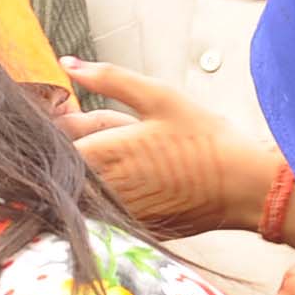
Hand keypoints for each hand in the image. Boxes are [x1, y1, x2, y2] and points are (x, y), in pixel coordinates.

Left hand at [56, 57, 274, 238]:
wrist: (244, 188)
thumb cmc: (204, 140)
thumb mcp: (158, 97)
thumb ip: (108, 79)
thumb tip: (67, 64)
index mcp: (102, 154)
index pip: (50, 147)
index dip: (54, 129)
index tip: (67, 116)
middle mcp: (101, 191)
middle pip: (62, 171)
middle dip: (75, 150)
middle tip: (113, 135)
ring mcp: (114, 216)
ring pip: (81, 193)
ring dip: (93, 174)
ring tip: (136, 158)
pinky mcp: (129, 231)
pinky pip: (103, 212)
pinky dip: (111, 195)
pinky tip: (145, 181)